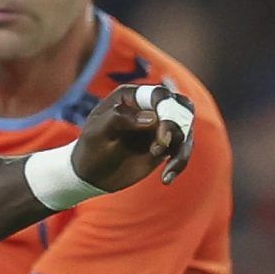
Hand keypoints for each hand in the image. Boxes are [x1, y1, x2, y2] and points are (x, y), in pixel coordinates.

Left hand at [71, 82, 196, 191]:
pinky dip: (179, 163)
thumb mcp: (98, 131)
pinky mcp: (165, 146)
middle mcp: (150, 108)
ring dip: (181, 151)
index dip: (167, 111)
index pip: (159, 95)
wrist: (90, 174)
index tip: (161, 136)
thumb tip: (153, 118)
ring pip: (185, 131)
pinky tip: (166, 178)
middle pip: (181, 108)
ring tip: (167, 172)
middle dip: (178, 127)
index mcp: (132, 96)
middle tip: (163, 146)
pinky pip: (182, 150)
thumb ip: (121, 118)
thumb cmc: (90, 148)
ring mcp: (159, 126)